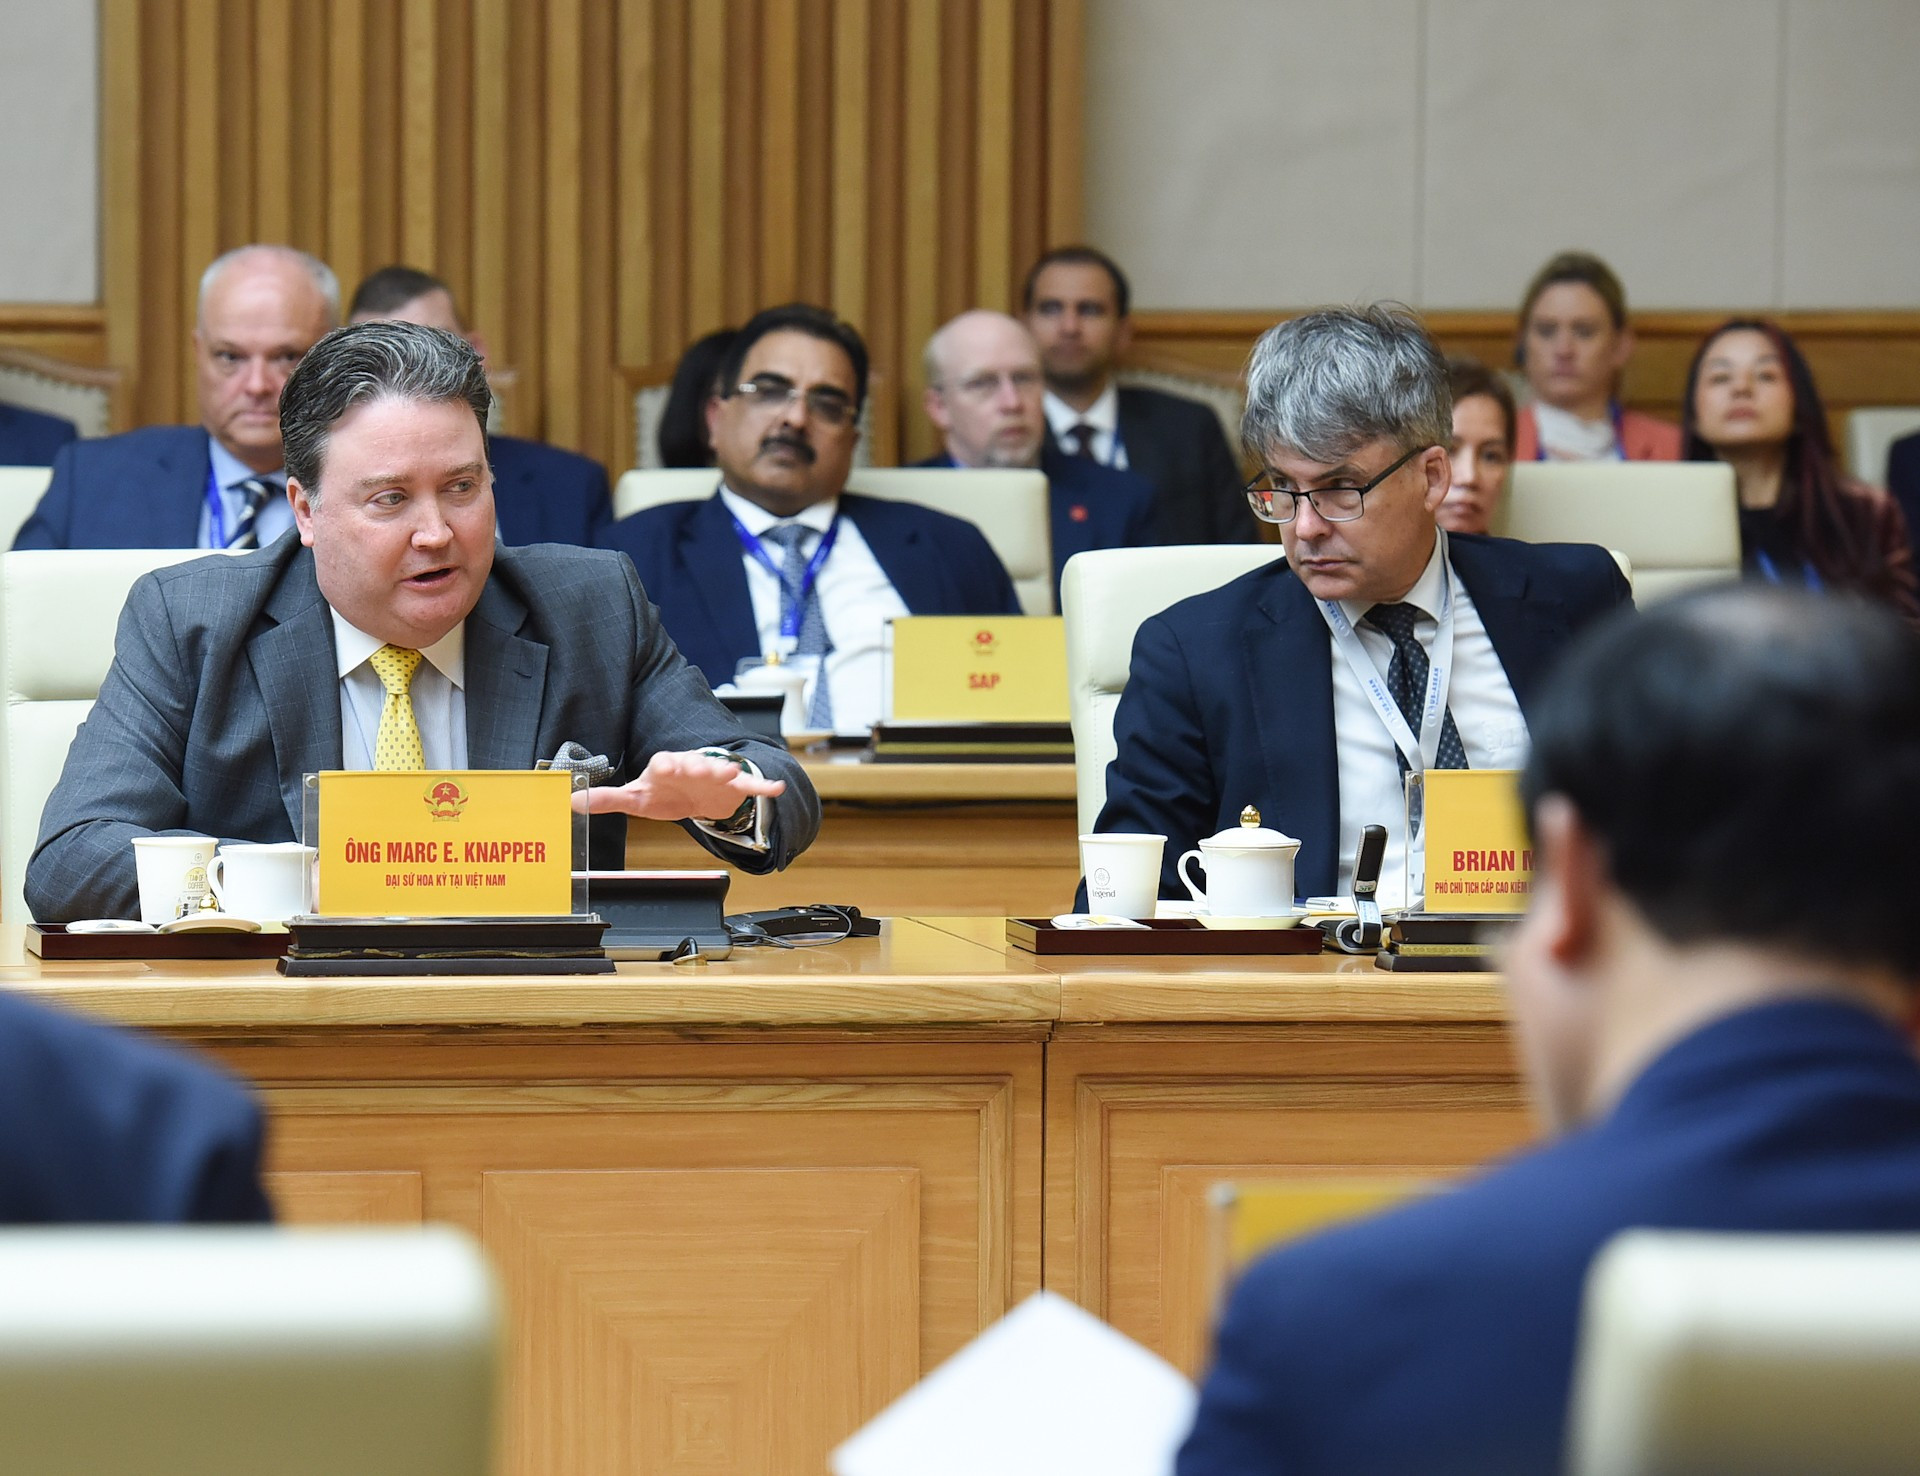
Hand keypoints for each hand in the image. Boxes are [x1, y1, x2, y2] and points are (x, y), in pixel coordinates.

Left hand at [569, 749, 784, 821]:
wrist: (697, 793)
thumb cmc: (665, 793)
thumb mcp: (636, 798)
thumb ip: (608, 799)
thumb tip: (571, 801)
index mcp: (665, 767)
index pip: (663, 762)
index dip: (665, 764)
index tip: (665, 766)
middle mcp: (691, 765)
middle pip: (694, 762)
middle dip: (698, 764)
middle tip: (704, 766)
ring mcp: (714, 774)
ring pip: (720, 768)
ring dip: (726, 769)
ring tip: (732, 771)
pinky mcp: (733, 786)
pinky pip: (750, 784)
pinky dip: (763, 785)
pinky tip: (777, 788)